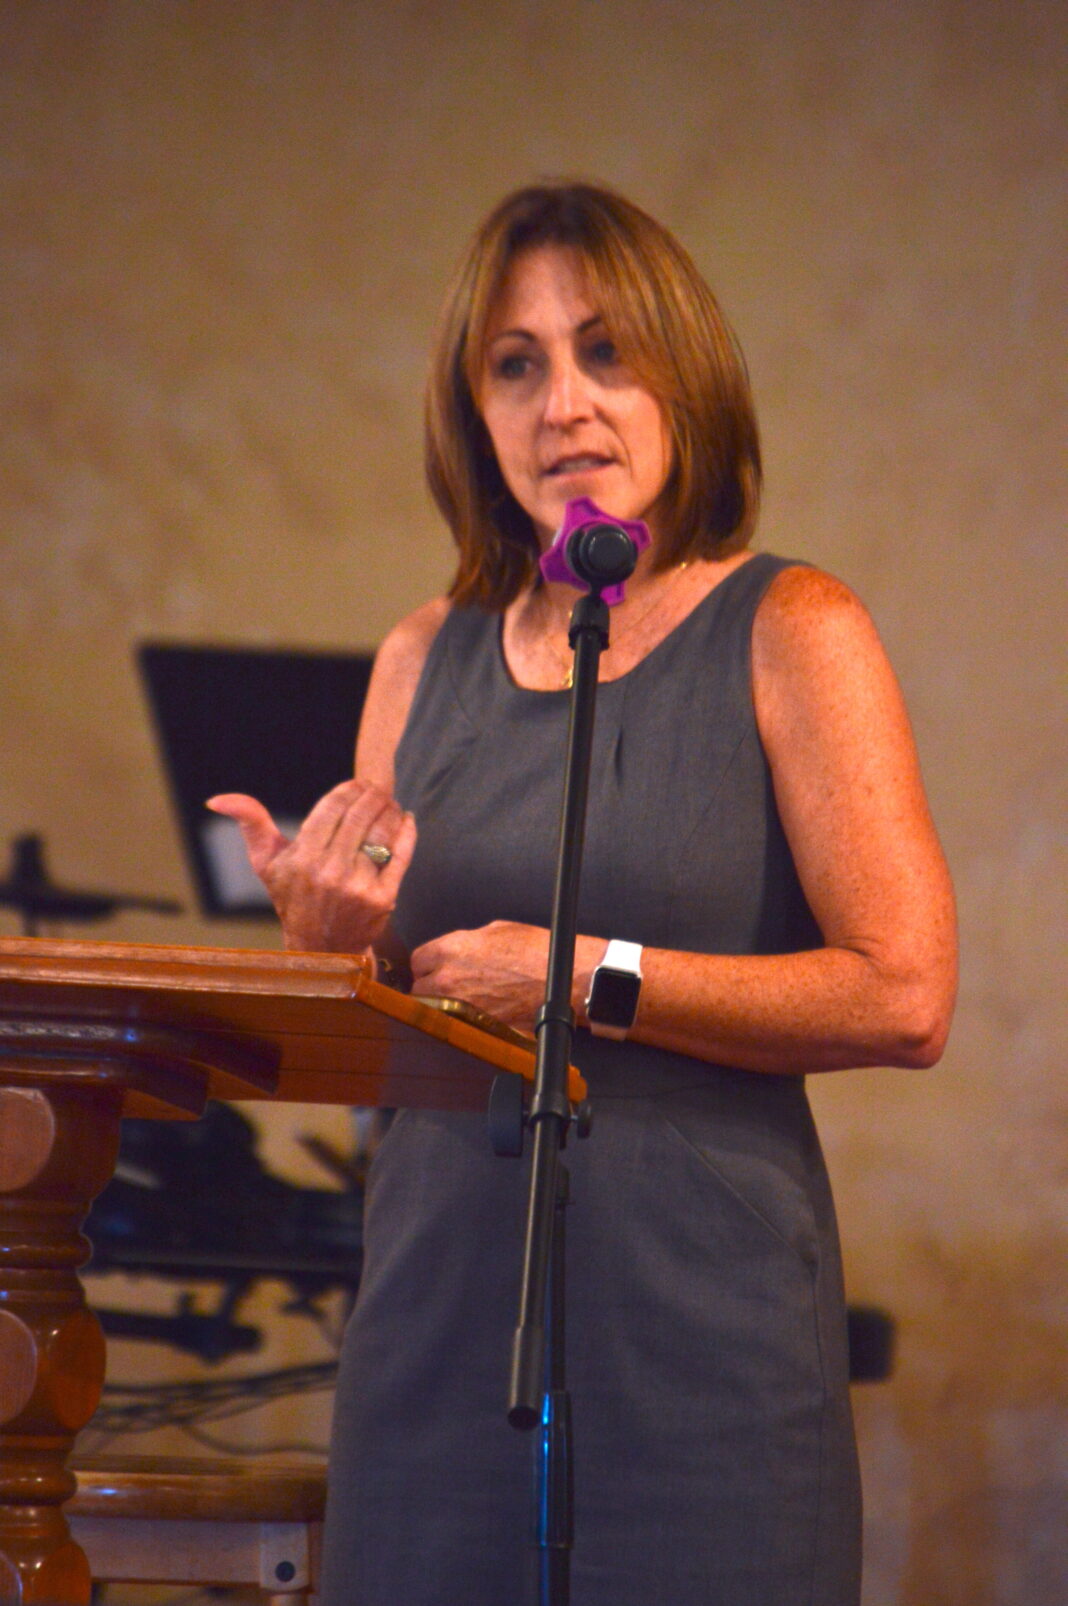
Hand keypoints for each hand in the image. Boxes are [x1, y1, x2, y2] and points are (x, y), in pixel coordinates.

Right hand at [205, 780, 415, 953]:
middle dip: (371, 795)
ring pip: (381, 834)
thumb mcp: (267, 864)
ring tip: (389, 802)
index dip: (347, 790)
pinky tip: (406, 820)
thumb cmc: (293, 900)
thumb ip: (250, 824)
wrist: (322, 950)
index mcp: (302, 859)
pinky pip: (400, 856)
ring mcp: (358, 886)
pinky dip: (406, 833)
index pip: (331, 809)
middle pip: (359, 817)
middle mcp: (329, 872)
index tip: (355, 783)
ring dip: (389, 810)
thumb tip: (217, 799)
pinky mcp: (382, 899)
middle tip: (377, 788)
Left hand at [411, 920, 593, 1030]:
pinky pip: (456, 1024)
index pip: (418, 960)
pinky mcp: (476, 1026)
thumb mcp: (496, 930)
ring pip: (434, 1010)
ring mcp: (461, 1006)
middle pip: (420, 988)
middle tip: (446, 984)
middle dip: (430, 986)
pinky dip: (461, 1020)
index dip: (427, 963)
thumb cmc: (535, 951)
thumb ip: (467, 941)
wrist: (562, 979)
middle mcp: (450, 979)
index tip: (434, 967)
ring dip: (442, 1006)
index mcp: (451, 950)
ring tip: (460, 1000)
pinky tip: (475, 1012)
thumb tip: (457, 949)